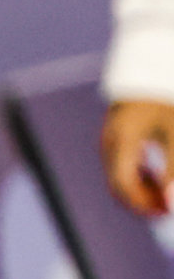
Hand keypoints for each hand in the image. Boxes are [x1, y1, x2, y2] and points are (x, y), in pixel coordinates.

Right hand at [113, 99, 173, 219]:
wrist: (154, 65)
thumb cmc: (167, 95)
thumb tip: (172, 204)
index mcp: (122, 140)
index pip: (124, 185)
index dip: (143, 204)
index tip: (166, 213)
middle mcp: (110, 141)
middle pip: (119, 184)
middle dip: (143, 201)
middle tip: (167, 211)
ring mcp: (110, 138)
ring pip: (120, 176)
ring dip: (142, 191)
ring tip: (165, 197)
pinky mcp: (117, 134)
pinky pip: (122, 164)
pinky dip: (139, 176)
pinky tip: (158, 179)